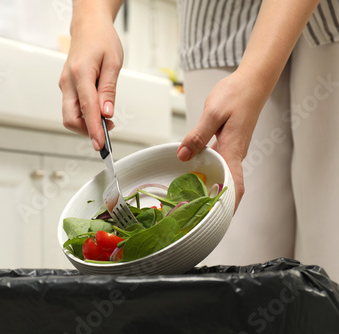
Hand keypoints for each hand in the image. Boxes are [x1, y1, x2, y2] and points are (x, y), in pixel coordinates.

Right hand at [58, 17, 122, 150]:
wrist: (88, 26)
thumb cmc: (101, 40)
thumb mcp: (113, 63)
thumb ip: (108, 90)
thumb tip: (107, 113)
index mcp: (80, 74)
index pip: (86, 109)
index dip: (94, 130)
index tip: (100, 144)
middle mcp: (68, 82)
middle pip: (71, 118)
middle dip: (87, 130)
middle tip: (107, 132)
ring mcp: (65, 85)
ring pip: (70, 115)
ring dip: (86, 124)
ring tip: (106, 120)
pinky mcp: (66, 87)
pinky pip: (72, 107)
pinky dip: (84, 115)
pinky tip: (98, 111)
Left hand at [177, 70, 267, 211]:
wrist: (251, 82)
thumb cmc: (235, 94)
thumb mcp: (212, 112)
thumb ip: (197, 135)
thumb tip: (183, 155)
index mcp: (233, 149)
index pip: (234, 183)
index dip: (228, 204)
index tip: (219, 219)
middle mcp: (235, 153)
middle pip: (228, 184)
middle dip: (216, 201)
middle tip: (194, 213)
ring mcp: (233, 149)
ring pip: (222, 174)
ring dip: (211, 188)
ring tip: (190, 200)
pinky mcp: (229, 144)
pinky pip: (219, 163)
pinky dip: (209, 172)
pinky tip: (194, 173)